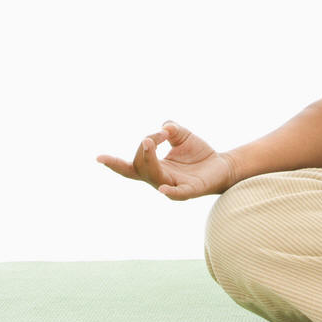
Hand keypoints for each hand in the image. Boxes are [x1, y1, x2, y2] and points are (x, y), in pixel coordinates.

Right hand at [96, 121, 236, 200]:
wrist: (222, 165)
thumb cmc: (198, 154)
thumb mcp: (183, 136)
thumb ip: (171, 129)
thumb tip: (164, 127)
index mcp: (154, 167)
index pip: (130, 167)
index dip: (113, 164)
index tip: (98, 157)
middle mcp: (160, 178)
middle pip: (140, 167)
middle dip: (141, 150)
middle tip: (150, 137)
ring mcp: (174, 186)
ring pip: (155, 177)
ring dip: (149, 160)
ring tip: (149, 142)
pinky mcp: (191, 190)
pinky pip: (178, 194)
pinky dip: (171, 192)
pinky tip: (164, 188)